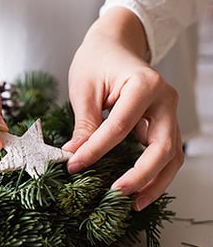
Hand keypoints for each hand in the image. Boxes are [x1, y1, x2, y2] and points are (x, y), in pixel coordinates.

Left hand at [63, 7, 183, 209]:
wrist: (115, 43)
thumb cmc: (97, 60)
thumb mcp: (84, 88)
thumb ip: (84, 124)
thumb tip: (74, 157)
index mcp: (144, 85)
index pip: (120, 126)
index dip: (96, 150)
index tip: (74, 166)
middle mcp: (164, 100)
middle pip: (161, 146)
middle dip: (140, 174)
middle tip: (117, 194)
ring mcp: (168, 112)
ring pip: (172, 155)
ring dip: (155, 182)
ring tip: (134, 203)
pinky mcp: (164, 123)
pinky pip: (166, 153)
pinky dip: (156, 173)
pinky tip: (140, 190)